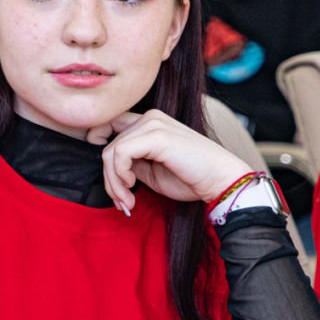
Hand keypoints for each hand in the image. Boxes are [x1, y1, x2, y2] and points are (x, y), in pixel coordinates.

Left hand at [88, 110, 251, 214]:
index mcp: (150, 122)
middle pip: (107, 143)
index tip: (111, 179)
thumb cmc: (191, 178)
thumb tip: (107, 169)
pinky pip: (120, 154)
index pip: (109, 126)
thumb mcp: (151, 170)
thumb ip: (130, 162)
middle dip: (108, 178)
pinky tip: (133, 189)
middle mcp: (150, 118)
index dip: (100, 149)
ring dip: (114, 183)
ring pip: (110, 152)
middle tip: (122, 201)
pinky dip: (119, 176)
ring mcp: (153, 124)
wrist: (220, 181)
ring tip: (127, 201)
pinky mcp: (156, 136)